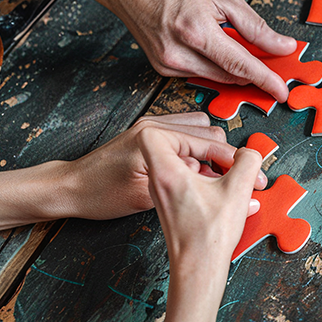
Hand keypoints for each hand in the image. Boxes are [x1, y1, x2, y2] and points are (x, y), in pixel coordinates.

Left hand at [62, 112, 263, 219]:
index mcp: (156, 135)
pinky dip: (198, 155)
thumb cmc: (101, 194)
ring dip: (213, 156)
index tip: (253, 180)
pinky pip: (186, 139)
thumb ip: (196, 187)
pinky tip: (201, 178)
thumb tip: (240, 191)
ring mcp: (152, 127)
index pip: (210, 143)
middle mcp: (155, 124)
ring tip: (223, 181)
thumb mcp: (150, 197)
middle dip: (228, 158)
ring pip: (201, 134)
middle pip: (210, 133)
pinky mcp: (150, 135)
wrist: (68, 190)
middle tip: (244, 182)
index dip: (234, 164)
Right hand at [70, 0, 295, 101]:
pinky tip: (213, 48)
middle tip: (271, 65)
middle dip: (253, 73)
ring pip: (216, 78)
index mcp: (197, 32)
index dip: (265, 79)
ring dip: (234, 70)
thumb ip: (255, 26)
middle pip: (230, 76)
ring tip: (241, 48)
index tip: (282, 91)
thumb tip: (282, 46)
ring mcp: (168, 64)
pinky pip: (199, 74)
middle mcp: (179, 54)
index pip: (240, 65)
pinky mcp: (162, 69)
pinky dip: (213, 66)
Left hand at [140, 124, 265, 321]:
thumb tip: (250, 153)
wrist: (198, 270)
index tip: (211, 144)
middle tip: (235, 162)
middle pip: (179, 147)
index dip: (187, 133)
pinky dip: (212, 183)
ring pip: (187, 166)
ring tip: (241, 181)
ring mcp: (164, 194)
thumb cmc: (210, 234)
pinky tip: (238, 198)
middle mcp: (159, 181)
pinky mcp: (174, 206)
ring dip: (215, 168)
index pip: (158, 134)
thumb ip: (248, 162)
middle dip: (211, 151)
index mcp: (166, 171)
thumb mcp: (238, 189)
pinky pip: (191, 182)